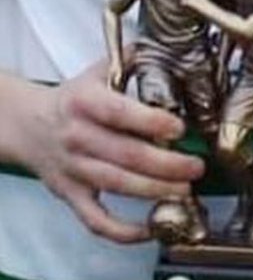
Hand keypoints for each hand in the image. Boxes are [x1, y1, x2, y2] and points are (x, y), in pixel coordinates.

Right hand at [11, 61, 203, 243]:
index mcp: (86, 102)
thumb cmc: (74, 98)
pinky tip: (150, 228)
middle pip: (125, 155)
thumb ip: (135, 59)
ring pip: (117, 186)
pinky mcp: (70, 195)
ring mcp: (74, 169)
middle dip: (166, 164)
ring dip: (154, 191)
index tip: (179, 128)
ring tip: (185, 191)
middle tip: (196, 167)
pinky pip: (95, 221)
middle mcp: (78, 136)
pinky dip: (123, 231)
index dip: (152, 122)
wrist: (29, 124)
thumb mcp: (100, 70)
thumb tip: (171, 47)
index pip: (120, 113)